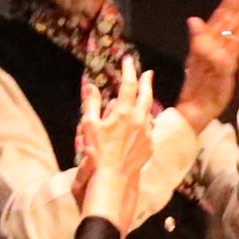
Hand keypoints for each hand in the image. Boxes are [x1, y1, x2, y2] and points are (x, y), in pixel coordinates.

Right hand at [73, 74, 187, 231]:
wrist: (113, 178)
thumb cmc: (97, 152)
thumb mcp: (89, 125)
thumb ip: (92, 103)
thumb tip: (91, 86)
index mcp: (125, 111)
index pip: (129, 84)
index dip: (129, 70)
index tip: (128, 60)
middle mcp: (140, 119)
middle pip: (146, 95)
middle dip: (146, 82)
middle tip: (147, 73)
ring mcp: (147, 133)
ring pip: (149, 112)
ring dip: (146, 102)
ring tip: (142, 98)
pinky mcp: (149, 146)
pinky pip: (149, 128)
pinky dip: (145, 120)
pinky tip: (141, 123)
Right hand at [175, 0, 238, 122]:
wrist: (194, 108)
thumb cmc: (198, 85)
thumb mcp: (195, 58)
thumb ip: (197, 37)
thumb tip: (193, 19)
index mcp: (202, 40)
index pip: (219, 15)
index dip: (232, 0)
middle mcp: (207, 42)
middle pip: (225, 16)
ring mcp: (214, 52)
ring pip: (232, 25)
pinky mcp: (222, 63)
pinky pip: (236, 42)